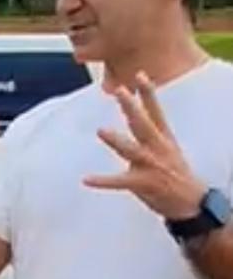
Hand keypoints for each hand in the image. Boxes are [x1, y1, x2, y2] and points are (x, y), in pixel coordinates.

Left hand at [83, 73, 206, 219]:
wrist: (192, 203)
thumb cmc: (174, 173)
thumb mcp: (167, 147)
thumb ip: (150, 132)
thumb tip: (133, 115)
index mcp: (164, 138)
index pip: (156, 111)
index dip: (148, 94)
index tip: (140, 75)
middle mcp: (158, 148)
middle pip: (143, 124)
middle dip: (132, 108)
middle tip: (120, 91)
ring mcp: (152, 166)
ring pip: (132, 150)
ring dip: (117, 140)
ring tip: (101, 130)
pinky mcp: (144, 183)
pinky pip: (119, 181)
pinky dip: (103, 180)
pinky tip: (87, 179)